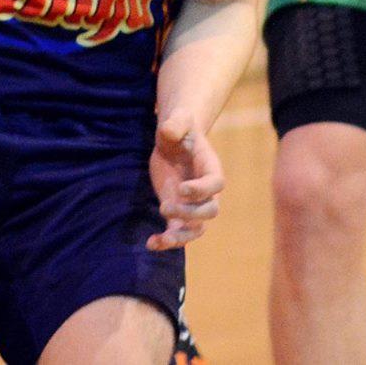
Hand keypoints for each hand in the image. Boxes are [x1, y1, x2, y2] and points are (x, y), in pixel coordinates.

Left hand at [147, 111, 223, 250]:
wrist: (174, 141)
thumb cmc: (179, 127)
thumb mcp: (178, 120)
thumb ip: (176, 124)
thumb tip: (168, 131)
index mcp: (211, 168)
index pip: (215, 184)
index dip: (201, 190)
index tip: (182, 189)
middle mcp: (207, 191)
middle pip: (209, 211)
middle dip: (190, 213)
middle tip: (165, 206)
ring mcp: (193, 205)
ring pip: (196, 229)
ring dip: (181, 237)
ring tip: (163, 239)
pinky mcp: (178, 213)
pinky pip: (176, 232)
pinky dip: (165, 241)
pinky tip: (150, 243)